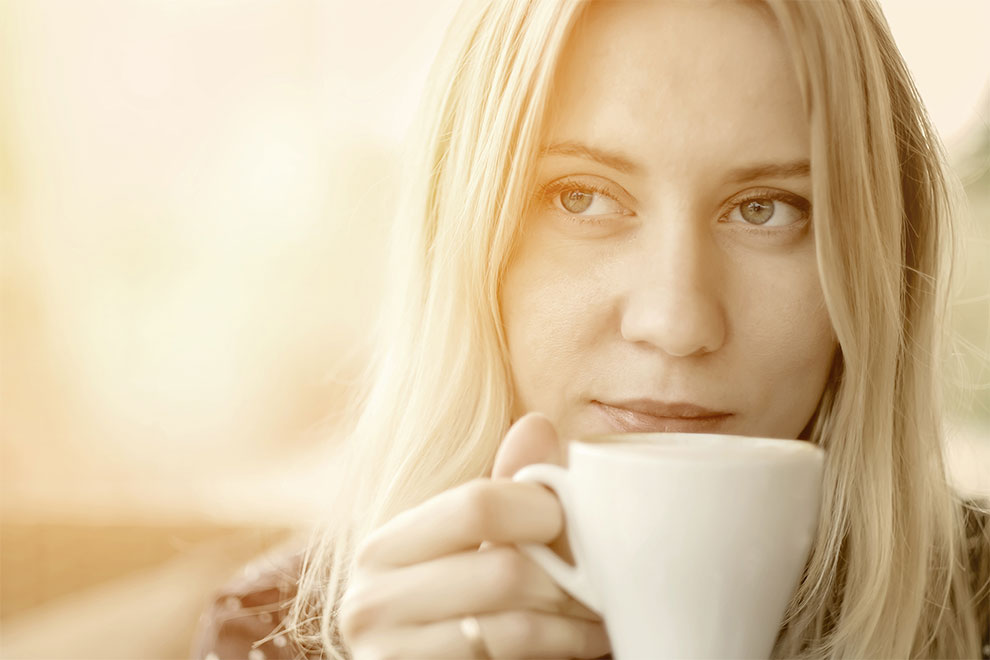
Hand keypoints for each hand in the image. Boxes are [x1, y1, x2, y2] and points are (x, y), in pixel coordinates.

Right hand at [339, 413, 609, 658]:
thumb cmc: (454, 612)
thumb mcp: (471, 548)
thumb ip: (503, 492)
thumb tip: (537, 424)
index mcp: (381, 549)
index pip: (476, 506)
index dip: (541, 508)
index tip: (571, 517)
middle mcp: (369, 604)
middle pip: (506, 572)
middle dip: (569, 575)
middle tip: (604, 574)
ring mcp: (390, 657)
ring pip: (519, 628)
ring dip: (577, 621)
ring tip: (601, 610)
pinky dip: (564, 651)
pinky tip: (582, 641)